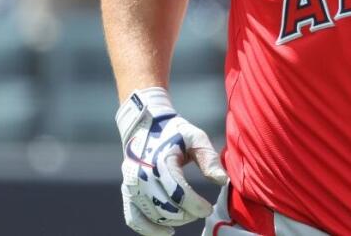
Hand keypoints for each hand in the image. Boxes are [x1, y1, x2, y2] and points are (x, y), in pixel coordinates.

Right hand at [116, 87, 228, 234]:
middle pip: (165, 206)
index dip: (195, 205)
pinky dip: (148, 229)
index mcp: (160, 160)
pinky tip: (167, 232)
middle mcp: (142, 174)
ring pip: (152, 214)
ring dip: (172, 221)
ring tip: (188, 215)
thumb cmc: (175, 132)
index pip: (178, 191)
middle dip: (186, 214)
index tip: (208, 209)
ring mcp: (132, 184)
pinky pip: (133, 217)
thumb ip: (209, 159)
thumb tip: (223, 181)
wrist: (145, 125)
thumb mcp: (196, 137)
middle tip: (200, 211)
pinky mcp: (127, 191)